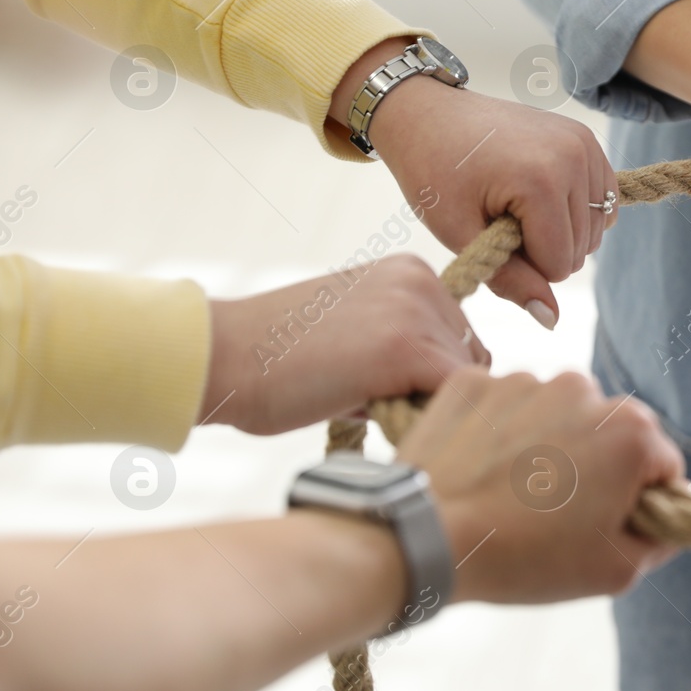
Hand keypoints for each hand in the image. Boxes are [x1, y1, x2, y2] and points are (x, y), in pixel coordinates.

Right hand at [200, 255, 484, 434]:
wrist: (220, 356)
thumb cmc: (278, 358)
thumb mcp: (358, 331)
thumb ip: (408, 348)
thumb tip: (454, 396)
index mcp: (411, 271)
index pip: (458, 337)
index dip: (430, 376)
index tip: (384, 387)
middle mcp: (422, 281)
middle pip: (469, 359)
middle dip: (432, 390)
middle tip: (370, 397)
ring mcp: (417, 312)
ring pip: (463, 382)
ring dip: (423, 406)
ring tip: (363, 401)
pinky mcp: (409, 350)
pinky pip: (453, 399)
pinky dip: (425, 419)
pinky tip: (374, 415)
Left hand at [333, 38, 616, 328]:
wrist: (428, 115)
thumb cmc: (435, 174)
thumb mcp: (460, 235)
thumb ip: (510, 280)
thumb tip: (553, 320)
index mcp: (539, 180)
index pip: (560, 264)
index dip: (524, 267)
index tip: (490, 237)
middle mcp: (572, 157)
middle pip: (582, 249)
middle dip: (543, 250)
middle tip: (500, 220)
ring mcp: (584, 144)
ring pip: (596, 229)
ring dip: (561, 232)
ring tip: (517, 207)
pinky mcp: (587, 140)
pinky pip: (604, 201)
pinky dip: (578, 213)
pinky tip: (542, 202)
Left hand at [396, 367, 684, 602]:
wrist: (424, 537)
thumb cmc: (524, 559)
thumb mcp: (615, 570)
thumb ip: (660, 540)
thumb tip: (667, 521)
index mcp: (631, 432)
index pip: (662, 464)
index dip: (643, 500)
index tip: (608, 524)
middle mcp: (583, 389)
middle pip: (608, 431)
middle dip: (595, 466)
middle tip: (558, 514)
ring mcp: (524, 380)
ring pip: (554, 413)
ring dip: (547, 445)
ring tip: (514, 495)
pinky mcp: (474, 381)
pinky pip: (502, 406)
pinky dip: (499, 433)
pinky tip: (482, 473)